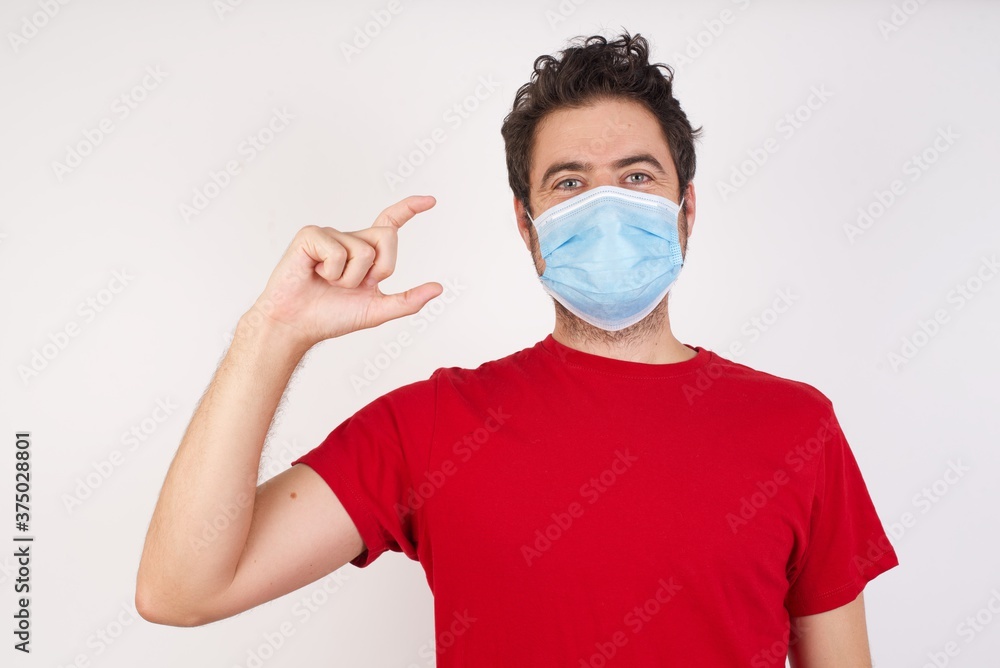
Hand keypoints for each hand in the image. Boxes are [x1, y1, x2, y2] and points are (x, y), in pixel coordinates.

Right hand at [244, 195, 441, 348]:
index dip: (410, 208)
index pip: (390, 223)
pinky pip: (338, 251)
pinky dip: (331, 271)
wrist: (297, 324)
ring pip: (363, 250)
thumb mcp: (376, 310)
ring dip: (349, 278)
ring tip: (328, 283)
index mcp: (366, 253)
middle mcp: (350, 239)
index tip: (431, 200)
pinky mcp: (310, 235)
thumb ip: (408, 300)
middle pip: (388, 237)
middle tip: (351, 285)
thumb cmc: (331, 316)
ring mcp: (330, 235)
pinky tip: (315, 274)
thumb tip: (438, 288)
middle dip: (378, 268)